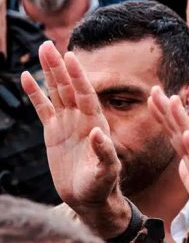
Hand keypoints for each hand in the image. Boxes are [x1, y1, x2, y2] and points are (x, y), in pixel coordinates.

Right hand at [21, 41, 129, 237]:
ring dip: (49, 72)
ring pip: (56, 92)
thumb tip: (98, 133)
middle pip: (69, 87)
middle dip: (59, 67)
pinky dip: (35, 94)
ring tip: (42, 50)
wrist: (89, 197)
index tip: (70, 57)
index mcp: (96, 123)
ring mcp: (67, 123)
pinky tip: (28, 77)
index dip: (78, 77)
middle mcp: (82, 119)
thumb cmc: (102, 186)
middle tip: (48, 45)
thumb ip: (105, 153)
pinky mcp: (54, 132)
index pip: (86, 94)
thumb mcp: (106, 172)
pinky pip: (43, 108)